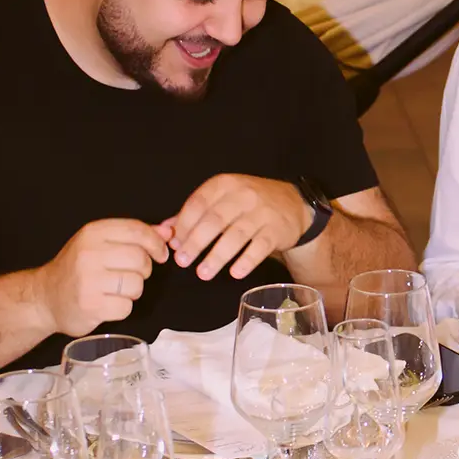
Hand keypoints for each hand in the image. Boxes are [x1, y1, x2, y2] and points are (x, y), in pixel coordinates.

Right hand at [34, 219, 169, 336]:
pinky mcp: (90, 306)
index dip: (156, 243)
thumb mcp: (100, 243)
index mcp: (93, 233)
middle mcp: (89, 254)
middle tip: (132, 274)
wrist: (45, 297)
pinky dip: (122, 308)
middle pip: (140, 259)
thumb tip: (167, 232)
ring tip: (116, 290)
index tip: (160, 254)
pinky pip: (126, 307)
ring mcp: (89, 281)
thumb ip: (133, 235)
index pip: (136, 231)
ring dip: (133, 290)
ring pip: (136, 284)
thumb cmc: (77, 268)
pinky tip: (107, 303)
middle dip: (144, 270)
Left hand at [162, 175, 313, 283]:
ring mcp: (262, 212)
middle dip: (196, 243)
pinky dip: (246, 260)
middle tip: (183, 261)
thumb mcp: (222, 200)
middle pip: (215, 220)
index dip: (184, 226)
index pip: (198, 203)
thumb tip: (164, 232)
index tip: (174, 245)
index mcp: (225, 184)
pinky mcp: (277, 230)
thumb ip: (193, 214)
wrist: (293, 204)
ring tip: (203, 273)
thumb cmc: (249, 204)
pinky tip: (235, 273)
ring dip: (217, 256)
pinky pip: (260, 247)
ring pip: (236, 235)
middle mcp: (243, 195)